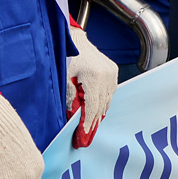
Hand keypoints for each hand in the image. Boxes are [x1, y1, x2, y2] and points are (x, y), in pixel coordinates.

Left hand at [64, 22, 117, 146]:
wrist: (76, 40)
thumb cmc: (67, 56)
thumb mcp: (64, 79)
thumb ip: (69, 98)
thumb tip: (73, 117)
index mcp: (94, 76)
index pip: (92, 106)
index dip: (87, 123)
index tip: (82, 135)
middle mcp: (107, 75)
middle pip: (101, 106)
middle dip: (92, 123)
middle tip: (84, 138)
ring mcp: (112, 74)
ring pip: (106, 101)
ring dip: (97, 115)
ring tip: (89, 129)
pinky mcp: (113, 73)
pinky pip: (109, 94)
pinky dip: (102, 104)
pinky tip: (95, 113)